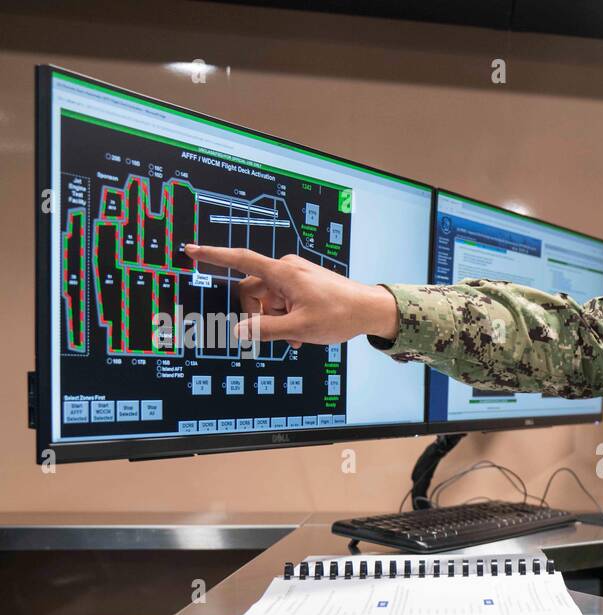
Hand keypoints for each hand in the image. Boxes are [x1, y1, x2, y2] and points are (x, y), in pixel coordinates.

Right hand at [183, 244, 399, 348]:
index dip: (213, 256)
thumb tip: (238, 332)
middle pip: (252, 291)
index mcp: (282, 273)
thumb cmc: (339, 315)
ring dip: (276, 321)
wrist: (371, 309)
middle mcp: (286, 269)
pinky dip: (286, 317)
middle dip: (260, 316)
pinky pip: (282, 301)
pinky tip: (302, 332)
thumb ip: (266, 330)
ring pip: (268, 301)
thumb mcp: (300, 328)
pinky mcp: (302, 284)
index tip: (190, 250)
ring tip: (298, 337)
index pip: (241, 260)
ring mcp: (295, 276)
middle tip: (282, 335)